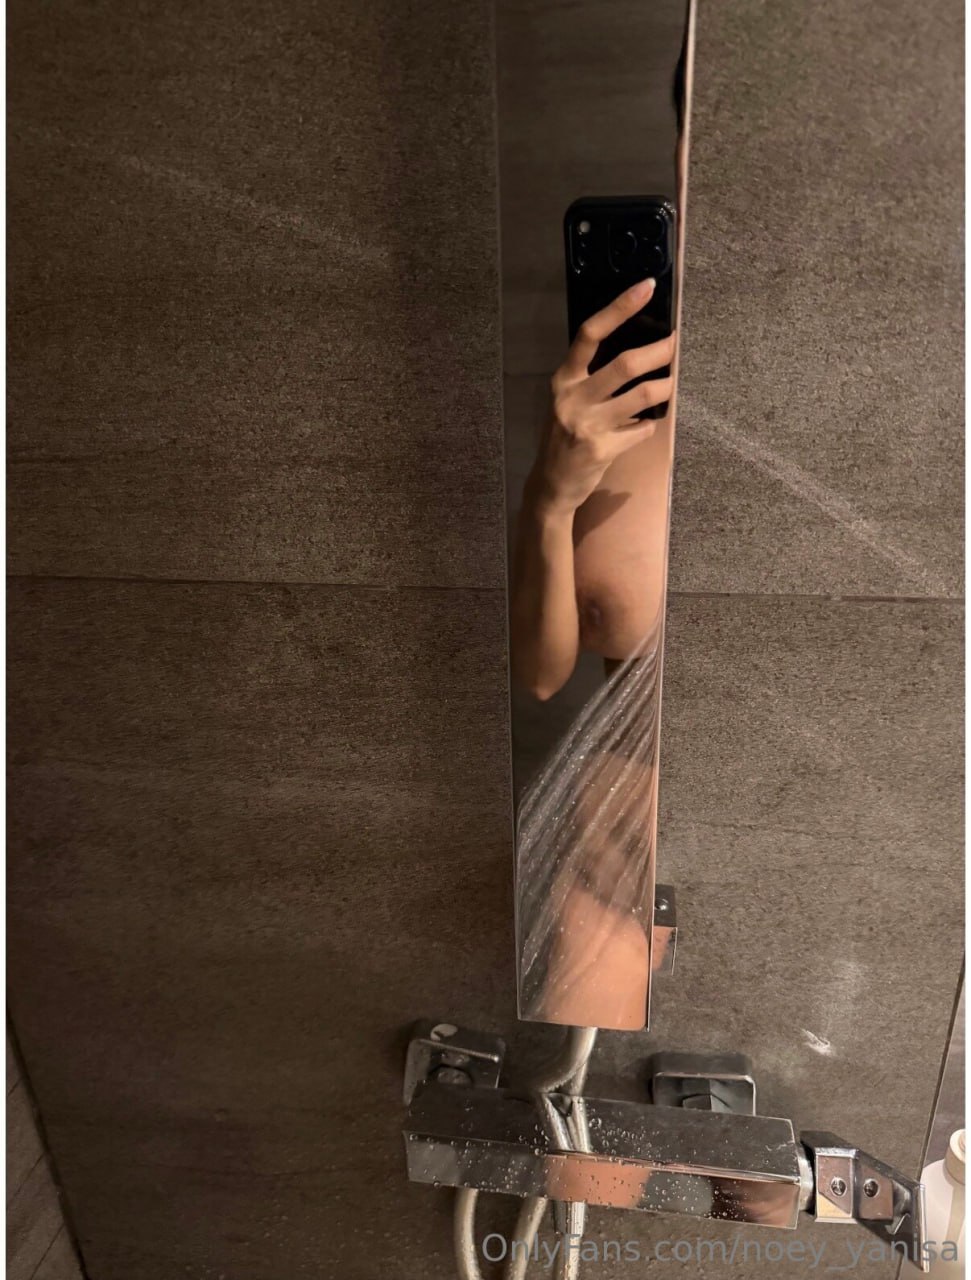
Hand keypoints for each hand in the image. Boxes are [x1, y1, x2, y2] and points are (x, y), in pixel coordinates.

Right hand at [529, 278, 675, 515]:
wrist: (552, 484)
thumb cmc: (566, 435)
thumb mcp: (570, 401)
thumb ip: (595, 378)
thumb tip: (640, 353)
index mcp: (564, 379)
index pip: (591, 333)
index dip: (620, 308)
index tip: (647, 287)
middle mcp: (572, 398)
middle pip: (624, 365)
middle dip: (659, 352)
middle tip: (675, 345)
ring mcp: (587, 425)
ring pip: (641, 396)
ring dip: (664, 389)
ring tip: (670, 385)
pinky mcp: (602, 450)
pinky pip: (641, 429)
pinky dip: (649, 425)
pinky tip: (644, 425)